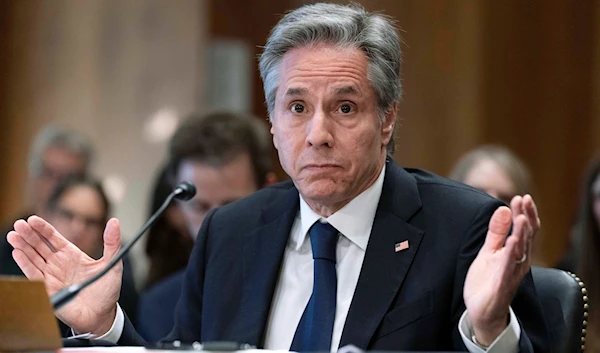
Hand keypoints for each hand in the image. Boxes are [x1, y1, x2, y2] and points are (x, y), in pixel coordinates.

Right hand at [7, 216, 122, 335]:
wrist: (102, 314)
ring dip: (23, 247)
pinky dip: (25, 264)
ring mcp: (51, 276)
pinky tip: (17, 253)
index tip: (33, 219)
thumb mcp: (112, 263)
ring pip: (33, 258)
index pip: (54, 238)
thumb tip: (114, 223)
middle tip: (19, 224)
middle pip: (40, 245)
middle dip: (29, 234)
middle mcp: (58, 264)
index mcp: (72, 254)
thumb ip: (112, 242)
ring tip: (13, 235)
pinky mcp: (47, 290)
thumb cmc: (106, 290)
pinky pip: (34, 275)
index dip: (43, 228)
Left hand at [464, 195, 539, 345]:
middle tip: (524, 200)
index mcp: (516, 253)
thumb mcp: (489, 251)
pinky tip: (512, 242)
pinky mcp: (502, 285)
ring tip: (521, 216)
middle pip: (526, 237)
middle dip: (525, 217)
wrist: (481, 310)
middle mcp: (518, 262)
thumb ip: (496, 232)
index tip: (522, 197)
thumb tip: (503, 209)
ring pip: (520, 251)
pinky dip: (511, 254)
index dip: (524, 213)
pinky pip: (508, 268)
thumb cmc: (487, 280)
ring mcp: (511, 273)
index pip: (524, 230)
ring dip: (521, 233)